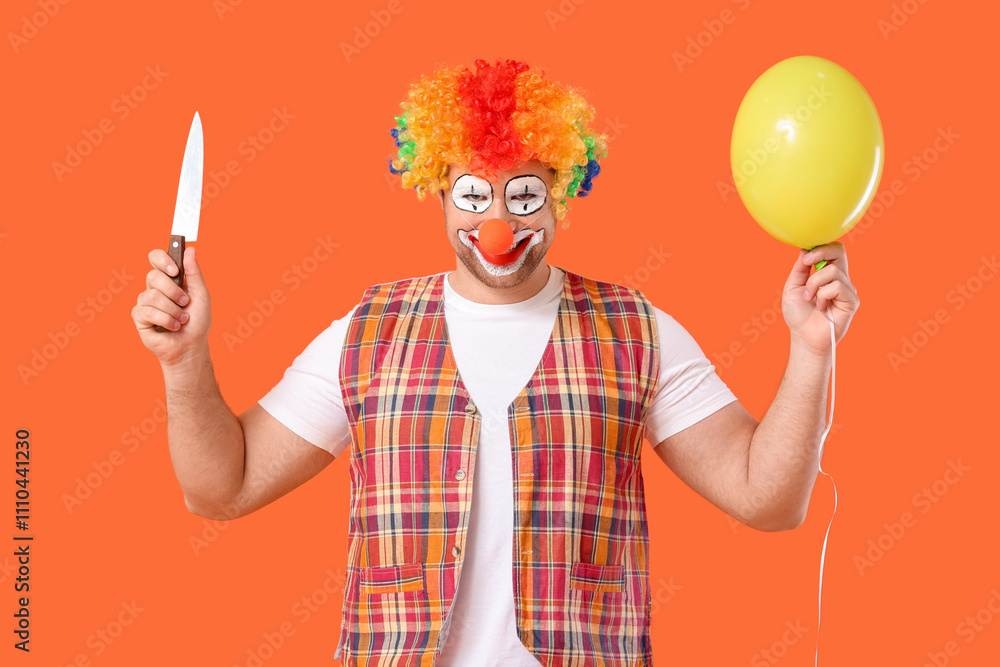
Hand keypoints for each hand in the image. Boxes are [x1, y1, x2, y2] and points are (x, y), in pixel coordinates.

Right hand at [132, 246, 211, 366]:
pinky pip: (147, 312)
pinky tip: (173, 327)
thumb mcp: (201, 294)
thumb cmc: (197, 321)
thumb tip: (190, 249)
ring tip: (182, 319)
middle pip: (153, 276)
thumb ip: (194, 273)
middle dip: (174, 292)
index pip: (155, 257)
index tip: (175, 270)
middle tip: (185, 303)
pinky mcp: (139, 317)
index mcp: (168, 278)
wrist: (191, 346)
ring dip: (173, 310)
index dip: (162, 259)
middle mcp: (154, 287)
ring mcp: (144, 302)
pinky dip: (166, 320)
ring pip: (152, 295)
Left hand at [781, 242, 859, 357]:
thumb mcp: (793, 287)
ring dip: (814, 284)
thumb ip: (800, 269)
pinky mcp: (851, 301)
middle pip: (840, 251)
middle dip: (822, 252)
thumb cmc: (798, 315)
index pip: (832, 250)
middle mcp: (840, 279)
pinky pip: (837, 287)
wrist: (804, 337)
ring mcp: (847, 289)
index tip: (805, 257)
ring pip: (833, 271)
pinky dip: (823, 295)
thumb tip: (805, 249)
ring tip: (809, 298)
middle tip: (807, 263)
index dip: (820, 247)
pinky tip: (820, 307)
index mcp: (826, 274)